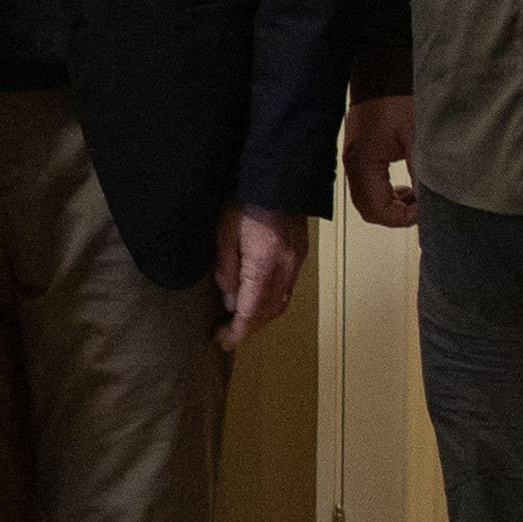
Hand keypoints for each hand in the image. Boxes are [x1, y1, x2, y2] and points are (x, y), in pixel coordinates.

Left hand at [214, 205, 311, 348]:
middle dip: (248, 329)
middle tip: (227, 337)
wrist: (279, 180)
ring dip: (262, 320)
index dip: (237, 331)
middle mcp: (285, 269)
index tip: (223, 341)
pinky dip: (274, 304)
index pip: (251, 311)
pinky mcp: (299, 256)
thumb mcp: (225, 234)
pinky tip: (262, 305)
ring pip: (281, 303)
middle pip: (269, 312)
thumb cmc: (246, 202)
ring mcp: (295, 263)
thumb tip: (231, 300)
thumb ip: (227, 270)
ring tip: (242, 326)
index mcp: (263, 266)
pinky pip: (288, 290)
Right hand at [343, 96, 419, 230]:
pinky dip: (387, 193)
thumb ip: (422, 172)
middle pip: (369, 210)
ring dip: (392, 205)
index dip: (402, 218)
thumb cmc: (396, 98)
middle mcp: (353, 165)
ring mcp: (355, 159)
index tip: (424, 211)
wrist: (382, 73)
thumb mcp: (416, 137)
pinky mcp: (361, 153)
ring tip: (416, 197)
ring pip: (368, 200)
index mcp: (363, 163)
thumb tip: (431, 202)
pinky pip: (369, 186)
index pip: (377, 209)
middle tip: (421, 208)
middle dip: (396, 215)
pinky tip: (406, 186)